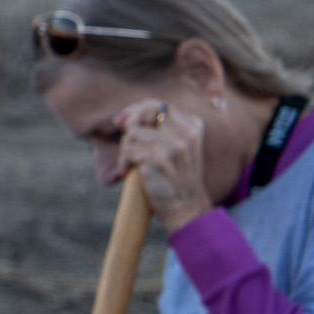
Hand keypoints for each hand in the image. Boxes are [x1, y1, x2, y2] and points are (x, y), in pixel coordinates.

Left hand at [117, 98, 213, 231]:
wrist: (185, 208)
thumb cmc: (175, 175)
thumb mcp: (175, 147)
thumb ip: (156, 128)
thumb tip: (120, 118)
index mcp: (192, 126)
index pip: (156, 105)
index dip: (135, 110)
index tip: (122, 122)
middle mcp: (186, 134)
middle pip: (142, 114)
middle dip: (128, 126)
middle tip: (125, 141)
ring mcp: (174, 147)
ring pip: (132, 134)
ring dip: (125, 149)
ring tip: (131, 163)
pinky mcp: (159, 160)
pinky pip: (128, 150)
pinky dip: (123, 162)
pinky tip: (128, 171)